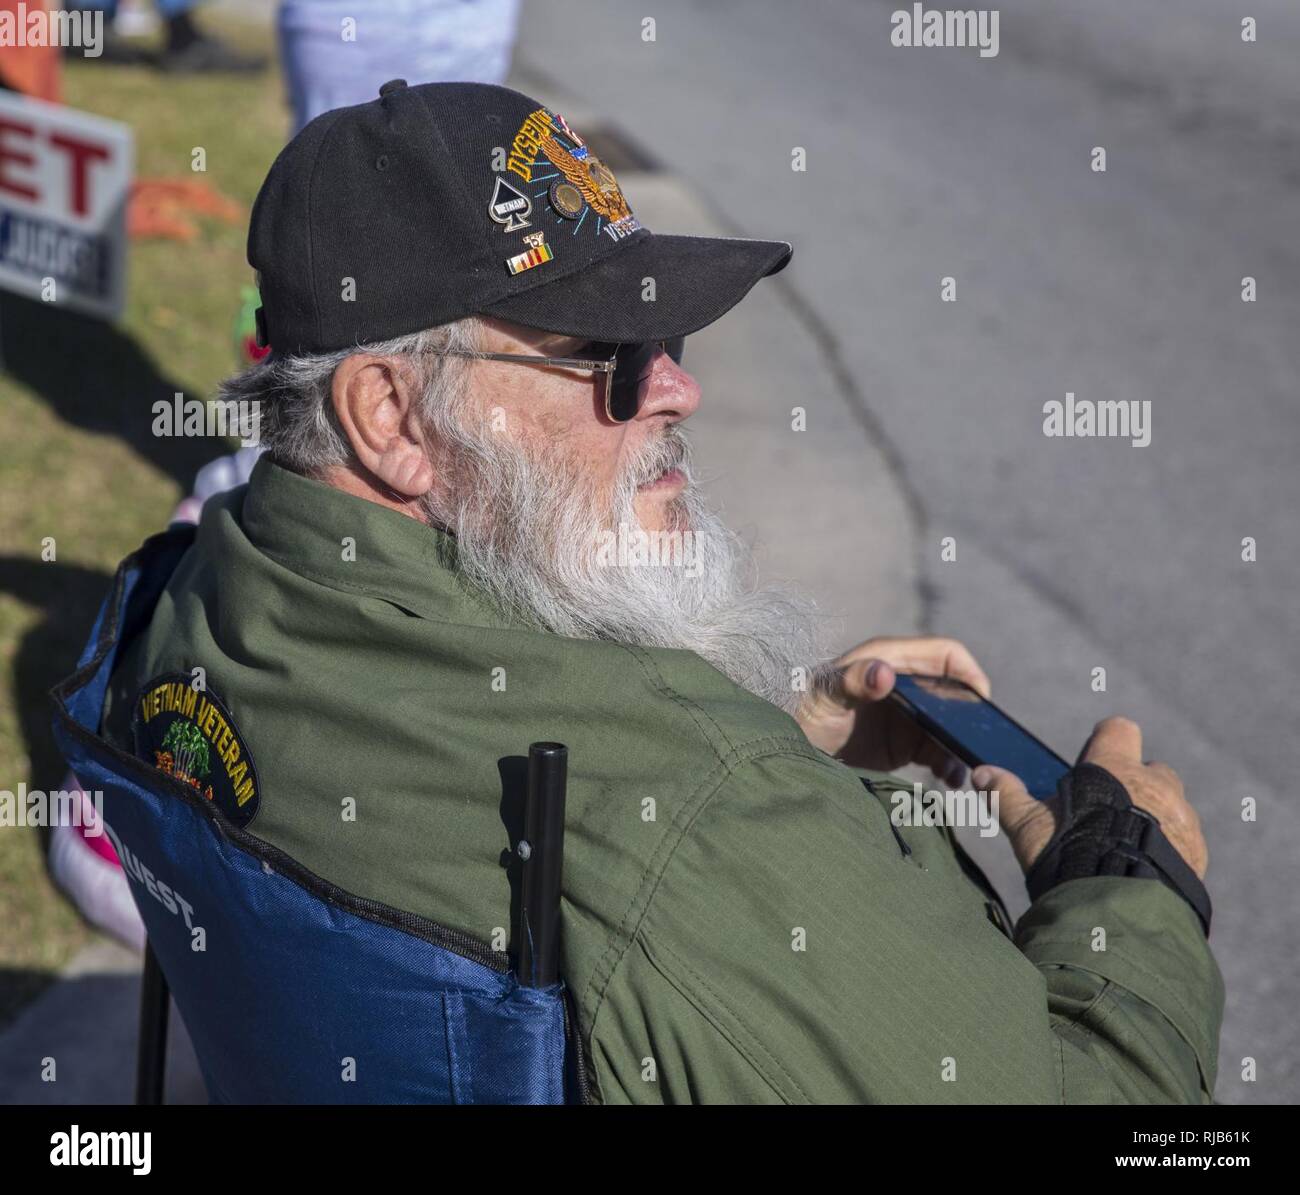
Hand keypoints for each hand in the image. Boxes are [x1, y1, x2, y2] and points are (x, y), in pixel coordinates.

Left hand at [795, 635, 990, 780]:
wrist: (785, 748)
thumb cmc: (801, 711)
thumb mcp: (825, 696)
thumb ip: (851, 681)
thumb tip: (884, 673)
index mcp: (890, 659)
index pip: (946, 654)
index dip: (968, 672)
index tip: (980, 702)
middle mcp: (905, 683)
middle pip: (956, 692)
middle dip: (972, 716)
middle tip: (977, 744)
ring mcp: (908, 715)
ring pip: (952, 725)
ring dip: (961, 745)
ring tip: (961, 771)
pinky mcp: (905, 743)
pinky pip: (939, 751)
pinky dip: (950, 764)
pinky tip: (949, 780)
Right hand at [972, 716, 1208, 877]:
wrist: (1120, 906)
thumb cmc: (1070, 855)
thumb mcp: (1028, 826)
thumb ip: (1007, 796)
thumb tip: (980, 773)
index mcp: (1115, 767)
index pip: (1118, 730)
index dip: (1106, 742)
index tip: (1093, 762)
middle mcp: (1156, 784)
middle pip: (1151, 769)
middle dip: (1135, 784)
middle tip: (1109, 813)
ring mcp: (1182, 817)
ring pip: (1173, 804)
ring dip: (1157, 816)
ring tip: (1128, 846)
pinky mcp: (1198, 850)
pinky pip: (1186, 839)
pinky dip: (1171, 847)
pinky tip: (1146, 868)